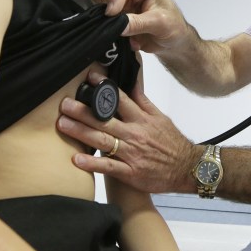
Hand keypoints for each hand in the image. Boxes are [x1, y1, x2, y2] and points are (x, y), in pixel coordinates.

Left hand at [57, 72, 200, 193]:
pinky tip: (77, 159)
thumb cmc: (172, 143)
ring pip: (103, 141)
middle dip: (83, 111)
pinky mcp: (130, 172)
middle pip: (105, 120)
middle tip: (64, 104)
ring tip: (63, 125)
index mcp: (141, 120)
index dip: (104, 89)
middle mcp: (135, 134)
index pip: (120, 100)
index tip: (90, 78)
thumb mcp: (160, 117)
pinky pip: (109, 167)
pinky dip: (93, 164)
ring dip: (81, 132)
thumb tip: (133, 80)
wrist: (187, 168)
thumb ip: (142, 100)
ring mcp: (132, 154)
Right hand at [103, 0, 191, 54]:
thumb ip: (138, 23)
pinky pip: (112, 23)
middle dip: (111, 12)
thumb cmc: (174, 27)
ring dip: (114, 25)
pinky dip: (117, 32)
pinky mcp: (122, 17)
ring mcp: (127, 4)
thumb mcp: (158, 23)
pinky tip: (131, 42)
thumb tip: (119, 26)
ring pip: (110, 11)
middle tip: (108, 25)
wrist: (175, 42)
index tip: (110, 13)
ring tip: (121, 36)